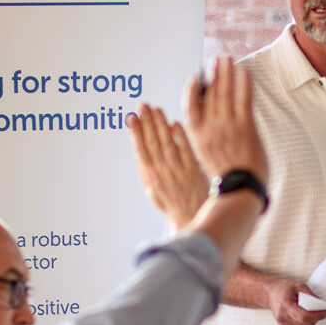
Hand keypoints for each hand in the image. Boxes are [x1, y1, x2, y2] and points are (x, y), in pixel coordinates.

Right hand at [128, 103, 210, 226]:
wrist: (191, 219)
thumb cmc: (172, 203)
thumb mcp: (154, 190)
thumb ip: (148, 169)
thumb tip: (141, 147)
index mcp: (150, 178)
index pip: (141, 151)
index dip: (136, 133)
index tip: (132, 117)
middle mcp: (162, 174)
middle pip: (152, 144)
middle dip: (147, 123)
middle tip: (143, 106)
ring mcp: (178, 172)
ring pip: (167, 144)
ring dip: (160, 125)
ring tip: (156, 110)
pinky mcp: (193, 172)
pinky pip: (185, 151)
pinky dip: (180, 137)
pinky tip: (175, 124)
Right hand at [187, 56, 269, 187]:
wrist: (238, 190)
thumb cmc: (225, 179)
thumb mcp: (206, 158)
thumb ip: (206, 140)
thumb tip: (207, 128)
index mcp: (197, 136)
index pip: (190, 106)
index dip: (191, 89)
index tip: (194, 78)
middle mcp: (210, 127)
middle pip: (209, 94)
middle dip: (212, 75)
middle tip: (214, 60)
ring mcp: (227, 125)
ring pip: (225, 92)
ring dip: (226, 73)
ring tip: (226, 59)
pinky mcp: (245, 126)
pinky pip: (243, 99)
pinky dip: (243, 84)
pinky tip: (245, 72)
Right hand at [264, 274, 325, 324]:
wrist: (270, 293)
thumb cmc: (284, 289)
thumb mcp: (298, 286)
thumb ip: (310, 295)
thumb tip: (321, 304)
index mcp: (286, 305)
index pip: (304, 316)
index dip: (318, 315)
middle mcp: (282, 316)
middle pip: (305, 324)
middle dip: (317, 319)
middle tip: (323, 313)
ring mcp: (282, 323)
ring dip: (312, 324)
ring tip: (315, 316)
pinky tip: (309, 323)